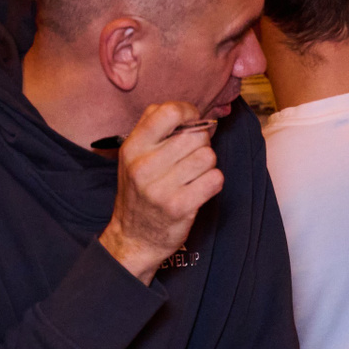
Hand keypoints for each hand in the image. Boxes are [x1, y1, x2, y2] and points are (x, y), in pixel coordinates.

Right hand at [99, 102, 223, 282]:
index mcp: (132, 147)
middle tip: (191, 156)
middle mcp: (144, 166)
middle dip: (201, 143)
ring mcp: (161, 188)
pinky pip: (215, 179)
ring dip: (207, 164)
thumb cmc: (140, 191)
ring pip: (208, 156)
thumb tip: (189, 110)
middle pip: (196, 135)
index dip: (188, 112)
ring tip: (193, 174)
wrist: (134, 238)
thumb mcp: (134, 155)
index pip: (169, 112)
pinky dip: (213, 182)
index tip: (191, 122)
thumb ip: (154, 126)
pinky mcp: (180, 207)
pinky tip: (199, 188)